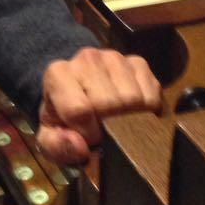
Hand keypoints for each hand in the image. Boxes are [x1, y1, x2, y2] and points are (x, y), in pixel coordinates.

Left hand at [36, 46, 160, 164]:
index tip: (89, 137)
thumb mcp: (51, 138)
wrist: (77, 95)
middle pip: (110, 103)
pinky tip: (133, 112)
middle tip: (105, 130)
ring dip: (130, 118)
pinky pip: (152, 92)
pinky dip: (148, 109)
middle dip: (110, 126)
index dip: (88, 133)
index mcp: (58, 74)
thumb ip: (58, 146)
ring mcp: (114, 58)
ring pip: (134, 98)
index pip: (79, 109)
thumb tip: (81, 147)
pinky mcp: (137, 62)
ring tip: (118, 121)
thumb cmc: (64, 119)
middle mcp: (87, 59)